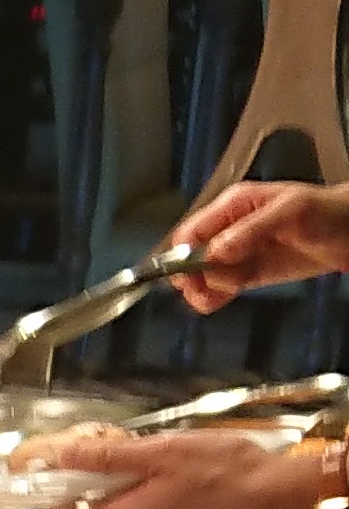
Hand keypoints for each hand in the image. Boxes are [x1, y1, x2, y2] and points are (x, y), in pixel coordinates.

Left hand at [54, 428, 331, 508]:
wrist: (285, 497)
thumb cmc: (228, 472)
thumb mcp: (161, 451)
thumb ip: (108, 457)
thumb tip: (64, 455)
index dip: (65, 506)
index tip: (66, 486)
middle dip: (122, 494)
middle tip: (143, 463)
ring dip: (155, 503)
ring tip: (184, 476)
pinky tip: (204, 496)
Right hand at [164, 181, 348, 310]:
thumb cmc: (326, 212)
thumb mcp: (290, 212)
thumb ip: (252, 230)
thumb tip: (217, 251)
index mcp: (234, 206)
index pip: (193, 229)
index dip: (183, 252)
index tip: (186, 274)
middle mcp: (231, 229)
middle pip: (192, 254)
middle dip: (190, 274)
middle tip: (198, 290)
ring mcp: (240, 253)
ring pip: (204, 274)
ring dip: (201, 289)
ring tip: (209, 299)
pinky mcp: (251, 273)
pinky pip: (222, 286)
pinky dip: (214, 297)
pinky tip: (212, 302)